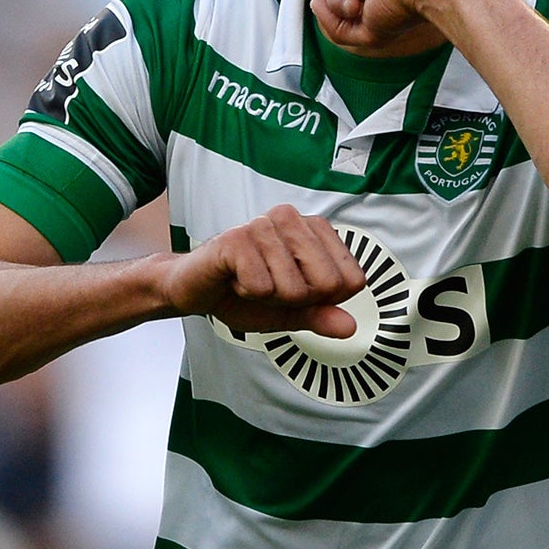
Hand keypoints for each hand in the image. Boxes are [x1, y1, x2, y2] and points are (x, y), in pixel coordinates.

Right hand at [161, 206, 365, 335]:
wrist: (196, 290)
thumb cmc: (243, 294)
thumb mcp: (290, 311)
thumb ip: (321, 316)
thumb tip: (350, 328)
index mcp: (315, 232)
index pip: (352, 280)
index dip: (323, 299)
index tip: (294, 290)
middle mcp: (293, 220)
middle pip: (328, 283)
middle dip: (297, 299)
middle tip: (270, 287)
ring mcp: (265, 226)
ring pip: (293, 288)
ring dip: (267, 297)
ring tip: (249, 281)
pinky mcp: (237, 238)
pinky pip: (261, 286)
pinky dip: (245, 293)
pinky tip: (234, 278)